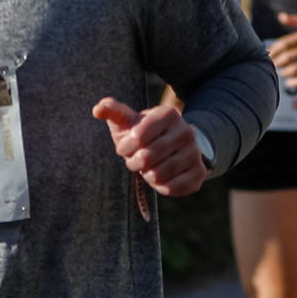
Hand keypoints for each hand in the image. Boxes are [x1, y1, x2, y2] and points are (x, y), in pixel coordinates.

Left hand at [93, 96, 207, 220]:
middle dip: (134, 163)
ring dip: (147, 176)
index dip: (125, 147)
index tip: (125, 147)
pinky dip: (160, 186)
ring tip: (149, 168)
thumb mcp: (128, 121)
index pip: (138, 136)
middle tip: (135, 161)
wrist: (174, 147)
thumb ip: (112, 112)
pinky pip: (172, 188)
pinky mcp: (199, 173)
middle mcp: (186, 131)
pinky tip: (161, 177)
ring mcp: (195, 152)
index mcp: (168, 114)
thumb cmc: (143, 134)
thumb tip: (97, 110)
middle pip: (146, 157)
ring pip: (158, 175)